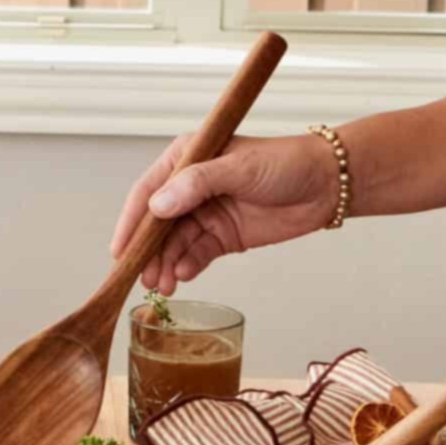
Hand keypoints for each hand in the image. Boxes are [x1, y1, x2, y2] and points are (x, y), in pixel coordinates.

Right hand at [109, 132, 339, 294]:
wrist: (327, 185)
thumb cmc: (285, 163)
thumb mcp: (239, 169)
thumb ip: (197, 184)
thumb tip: (158, 206)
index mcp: (187, 159)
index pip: (148, 191)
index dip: (130, 222)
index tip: (119, 250)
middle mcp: (191, 186)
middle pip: (157, 223)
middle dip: (148, 251)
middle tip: (143, 277)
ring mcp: (206, 212)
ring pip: (175, 243)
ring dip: (166, 264)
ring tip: (163, 285)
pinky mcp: (223, 235)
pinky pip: (197, 254)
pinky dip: (188, 266)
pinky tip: (183, 276)